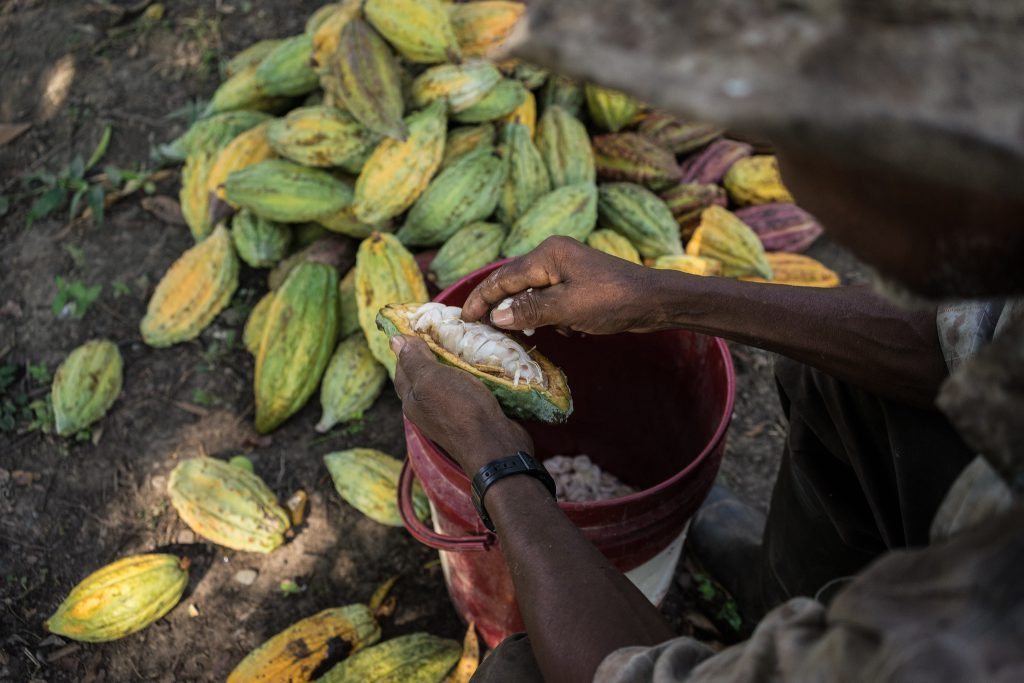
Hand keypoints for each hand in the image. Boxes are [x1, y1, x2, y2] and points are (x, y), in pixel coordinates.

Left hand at [391, 335, 532, 475]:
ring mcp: (450, 414)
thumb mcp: (431, 378)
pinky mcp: (473, 416)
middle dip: (434, 352)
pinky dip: (472, 376)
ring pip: (448, 381)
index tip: (423, 324)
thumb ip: (414, 360)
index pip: (403, 366)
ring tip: (467, 343)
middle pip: (425, 374)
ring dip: (456, 363)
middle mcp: (427, 408)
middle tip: (448, 330)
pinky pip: (467, 390)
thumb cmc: (460, 409)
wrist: (495, 444)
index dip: (409, 344)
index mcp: (411, 399)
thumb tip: (393, 340)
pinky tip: (482, 365)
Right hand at [461, 236, 667, 333]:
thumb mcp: (566, 308)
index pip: (503, 278)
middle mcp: (554, 256)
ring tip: (526, 337)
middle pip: (515, 284)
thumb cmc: (612, 300)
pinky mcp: (579, 284)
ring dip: (531, 316)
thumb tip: (495, 317)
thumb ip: (528, 311)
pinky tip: (567, 331)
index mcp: (548, 254)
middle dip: (502, 308)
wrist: (655, 301)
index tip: (464, 319)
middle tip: (480, 329)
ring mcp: (567, 269)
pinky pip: (552, 301)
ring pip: (534, 295)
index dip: (481, 299)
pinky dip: (553, 318)